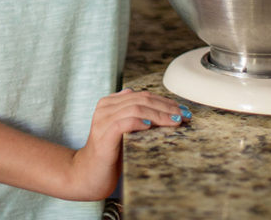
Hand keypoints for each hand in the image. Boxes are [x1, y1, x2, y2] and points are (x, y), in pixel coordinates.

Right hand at [69, 89, 188, 199]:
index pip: (142, 95)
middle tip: (184, 116)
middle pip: (142, 99)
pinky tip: (152, 126)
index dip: (164, 101)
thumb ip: (136, 116)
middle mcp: (105, 107)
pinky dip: (140, 122)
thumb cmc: (110, 155)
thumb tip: (161, 107)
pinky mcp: (104, 135)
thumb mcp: (125, 132)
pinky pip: (124, 122)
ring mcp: (103, 120)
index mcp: (110, 102)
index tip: (182, 110)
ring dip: (159, 114)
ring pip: (136, 108)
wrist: (86, 176)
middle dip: (167, 107)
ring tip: (175, 121)